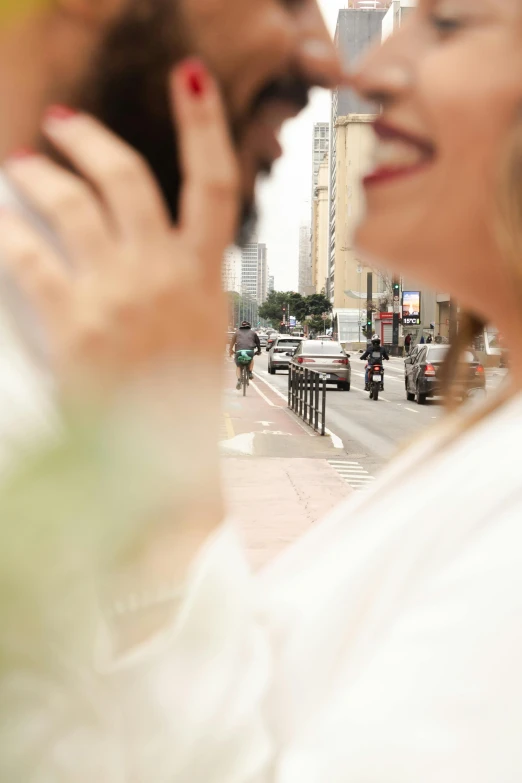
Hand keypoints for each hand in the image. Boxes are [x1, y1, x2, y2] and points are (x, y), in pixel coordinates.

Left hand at [0, 59, 239, 605]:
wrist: (161, 463)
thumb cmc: (181, 403)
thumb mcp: (201, 333)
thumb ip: (182, 282)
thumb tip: (157, 246)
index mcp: (203, 278)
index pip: (215, 184)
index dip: (204, 125)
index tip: (191, 77)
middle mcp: (162, 274)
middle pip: (126, 177)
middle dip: (89, 139)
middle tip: (61, 122)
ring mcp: (116, 294)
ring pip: (73, 204)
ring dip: (41, 173)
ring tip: (21, 162)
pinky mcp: (72, 321)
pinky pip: (31, 253)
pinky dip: (9, 229)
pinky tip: (0, 218)